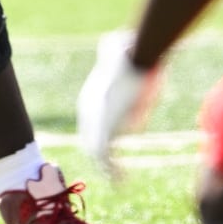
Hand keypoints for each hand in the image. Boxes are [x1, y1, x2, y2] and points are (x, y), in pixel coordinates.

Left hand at [76, 29, 160, 178]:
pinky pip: (107, 156)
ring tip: (118, 181)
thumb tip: (124, 41)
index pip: (91, 125)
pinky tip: (122, 182)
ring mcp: (95, 121)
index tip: (109, 154)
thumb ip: (120, 50)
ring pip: (97, 152)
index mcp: (92, 99)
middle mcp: (88, 111)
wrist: (132, 58)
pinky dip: (113, 171)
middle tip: (112, 173)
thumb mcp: (124, 52)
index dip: (98, 140)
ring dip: (107, 169)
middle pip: (90, 140)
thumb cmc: (134, 54)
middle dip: (100, 158)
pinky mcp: (106, 129)